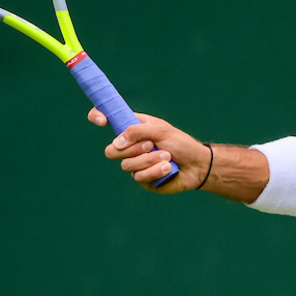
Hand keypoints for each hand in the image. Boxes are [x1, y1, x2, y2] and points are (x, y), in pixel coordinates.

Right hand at [88, 107, 210, 193]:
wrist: (197, 165)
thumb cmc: (181, 144)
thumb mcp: (161, 130)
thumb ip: (137, 131)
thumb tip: (116, 142)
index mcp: (134, 129)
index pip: (109, 119)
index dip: (98, 116)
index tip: (101, 120)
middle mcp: (131, 147)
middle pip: (111, 151)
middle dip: (132, 149)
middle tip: (152, 145)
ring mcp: (136, 164)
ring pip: (126, 165)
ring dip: (149, 160)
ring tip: (167, 156)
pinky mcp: (143, 179)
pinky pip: (139, 177)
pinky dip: (155, 171)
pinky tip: (168, 168)